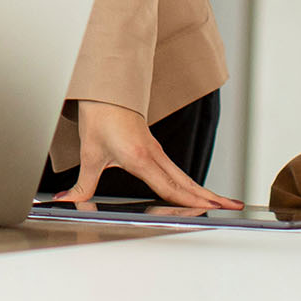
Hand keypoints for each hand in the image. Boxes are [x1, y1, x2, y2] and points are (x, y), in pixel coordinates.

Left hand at [47, 100, 238, 211]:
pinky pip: (178, 172)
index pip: (169, 186)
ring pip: (185, 178)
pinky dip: (191, 185)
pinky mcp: (155, 151)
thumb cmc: (100, 117)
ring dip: (204, 192)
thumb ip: (82, 184)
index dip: (189, 201)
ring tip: (224, 202)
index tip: (208, 209)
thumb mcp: (89, 154)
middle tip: (233, 207)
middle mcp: (154, 156)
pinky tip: (195, 192)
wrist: (105, 91)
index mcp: (140, 158)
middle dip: (210, 197)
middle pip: (187, 183)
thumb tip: (67, 200)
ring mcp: (157, 153)